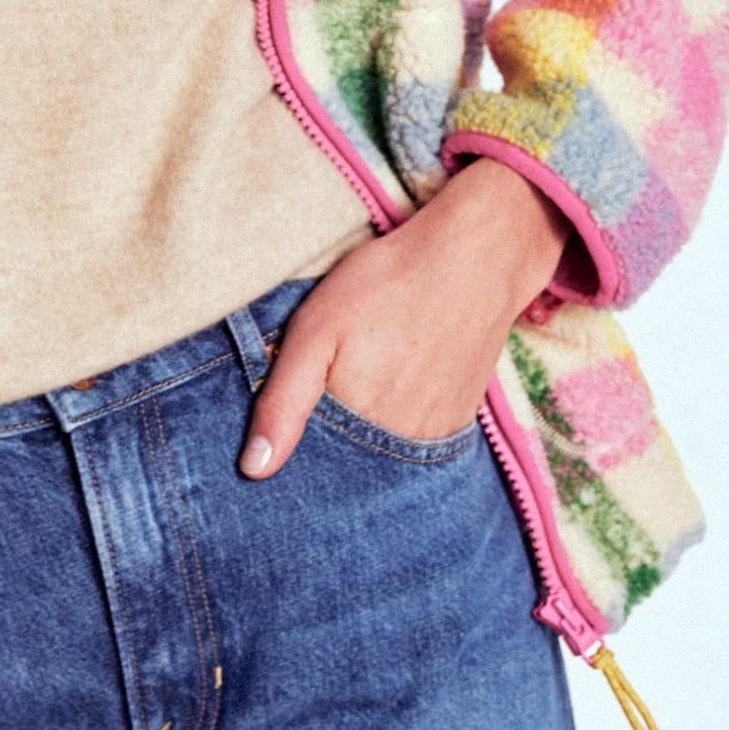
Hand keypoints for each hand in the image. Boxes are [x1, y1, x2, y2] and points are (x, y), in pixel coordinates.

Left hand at [240, 159, 569, 478]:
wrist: (474, 258)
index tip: (282, 422)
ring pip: (383, 456)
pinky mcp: (460, 422)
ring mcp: (438, 438)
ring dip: (365, 433)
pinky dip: (396, 423)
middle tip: (334, 376)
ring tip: (365, 374)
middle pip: (351, 465)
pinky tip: (392, 381)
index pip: (315, 470)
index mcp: (360, 430)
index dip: (295, 447)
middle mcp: (404, 449)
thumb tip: (254, 471)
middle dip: (329, 442)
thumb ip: (283, 404)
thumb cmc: (385, 286)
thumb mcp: (315, 332)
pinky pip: (416, 441)